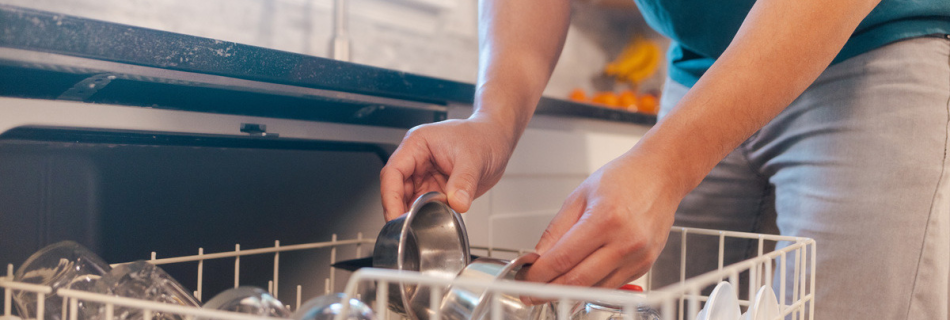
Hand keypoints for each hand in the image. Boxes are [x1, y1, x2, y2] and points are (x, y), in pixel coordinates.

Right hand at [380, 116, 516, 219]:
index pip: (393, 172)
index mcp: (417, 144)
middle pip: (396, 188)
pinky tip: (432, 222)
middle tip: (405, 229)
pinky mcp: (435, 187)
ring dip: (412, 214)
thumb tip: (457, 203)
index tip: (395, 217)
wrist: (497, 141)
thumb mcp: (475, 158)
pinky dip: (425, 215)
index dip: (391, 197)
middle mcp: (417, 159)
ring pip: (408, 199)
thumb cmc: (484, 137)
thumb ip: (464, 182)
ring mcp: (425, 174)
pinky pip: (424, 205)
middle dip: (399, 210)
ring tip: (419, 227)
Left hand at [521, 151, 683, 295]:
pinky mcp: (645, 265)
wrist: (661, 176)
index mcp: (605, 219)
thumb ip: (556, 230)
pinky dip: (589, 288)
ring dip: (567, 294)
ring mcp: (638, 257)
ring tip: (547, 289)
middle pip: (577, 281)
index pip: (562, 258)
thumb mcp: (579, 196)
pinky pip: (610, 286)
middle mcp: (625, 242)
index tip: (524, 279)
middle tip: (529, 293)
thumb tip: (537, 258)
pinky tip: (574, 283)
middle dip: (547, 291)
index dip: (538, 275)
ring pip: (594, 289)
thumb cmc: (624, 178)